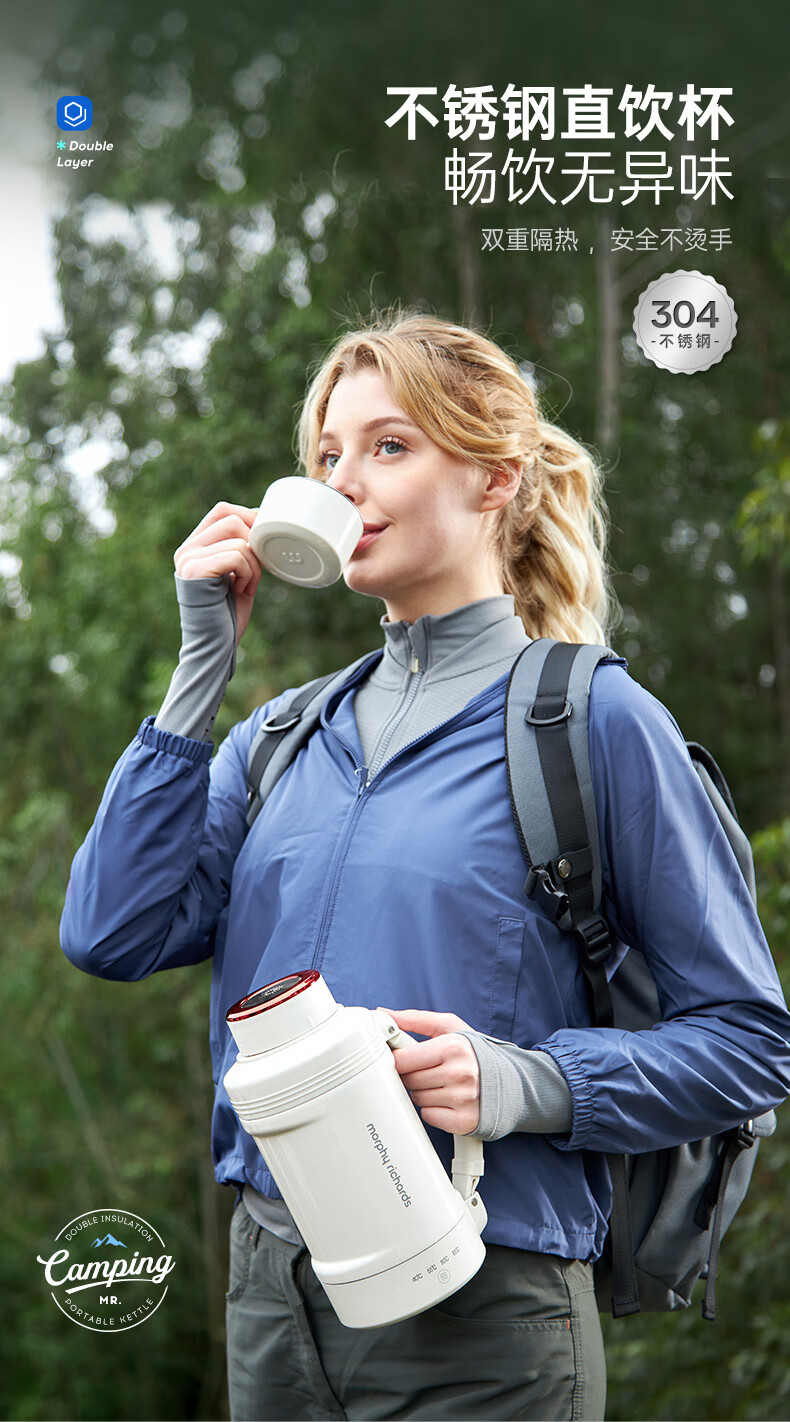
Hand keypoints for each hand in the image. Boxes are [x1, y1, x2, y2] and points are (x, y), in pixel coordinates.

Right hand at [174, 502, 261, 641]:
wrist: (216, 648)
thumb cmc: (229, 615)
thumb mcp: (238, 574)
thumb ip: (243, 548)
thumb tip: (261, 517)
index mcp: (195, 547)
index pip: (222, 510)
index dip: (249, 517)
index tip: (263, 542)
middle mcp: (186, 550)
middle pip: (231, 518)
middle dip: (254, 541)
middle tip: (257, 568)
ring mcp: (188, 560)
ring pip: (238, 538)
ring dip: (254, 564)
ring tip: (248, 586)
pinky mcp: (194, 572)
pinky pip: (236, 555)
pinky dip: (249, 573)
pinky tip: (243, 590)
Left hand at [381, 1008, 480, 1135]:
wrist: (511, 1081)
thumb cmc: (476, 1052)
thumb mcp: (450, 1027)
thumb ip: (415, 1019)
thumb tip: (384, 1013)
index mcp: (453, 1048)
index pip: (403, 1060)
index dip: (399, 1060)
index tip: (404, 1058)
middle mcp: (459, 1073)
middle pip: (409, 1080)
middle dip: (413, 1075)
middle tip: (427, 1070)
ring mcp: (462, 1099)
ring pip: (418, 1099)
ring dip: (423, 1093)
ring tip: (440, 1084)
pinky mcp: (464, 1120)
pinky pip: (429, 1117)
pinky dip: (433, 1110)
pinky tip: (446, 1100)